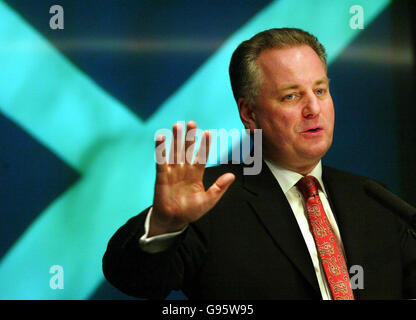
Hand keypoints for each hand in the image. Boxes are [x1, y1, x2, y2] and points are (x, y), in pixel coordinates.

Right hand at [149, 121, 234, 236]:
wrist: (173, 221)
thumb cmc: (191, 211)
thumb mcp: (208, 201)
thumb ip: (219, 188)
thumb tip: (232, 176)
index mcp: (196, 174)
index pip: (201, 156)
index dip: (204, 145)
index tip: (208, 133)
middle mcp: (184, 170)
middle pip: (187, 150)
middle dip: (189, 137)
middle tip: (191, 122)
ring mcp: (173, 172)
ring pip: (175, 152)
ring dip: (176, 139)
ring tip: (177, 125)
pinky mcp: (162, 176)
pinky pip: (161, 161)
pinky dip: (160, 150)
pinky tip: (161, 138)